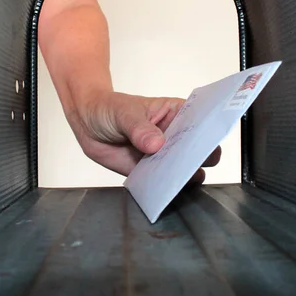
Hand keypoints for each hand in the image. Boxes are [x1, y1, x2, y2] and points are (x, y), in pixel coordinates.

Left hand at [66, 91, 221, 183]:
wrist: (87, 122)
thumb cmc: (110, 108)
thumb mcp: (123, 113)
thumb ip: (139, 128)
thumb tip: (156, 144)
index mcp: (177, 114)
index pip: (201, 122)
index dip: (208, 132)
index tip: (206, 142)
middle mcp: (176, 136)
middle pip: (199, 150)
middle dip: (197, 158)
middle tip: (188, 163)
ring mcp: (165, 155)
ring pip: (184, 170)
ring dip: (183, 176)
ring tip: (176, 177)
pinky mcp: (151, 172)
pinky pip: (163, 182)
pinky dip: (164, 187)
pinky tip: (162, 188)